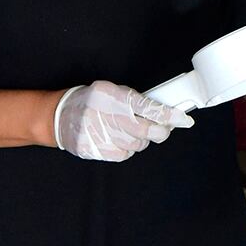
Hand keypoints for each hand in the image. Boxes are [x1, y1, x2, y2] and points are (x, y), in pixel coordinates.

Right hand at [52, 82, 191, 161]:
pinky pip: (125, 154)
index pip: (148, 107)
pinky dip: (127, 148)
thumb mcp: (112, 90)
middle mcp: (107, 116)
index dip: (170, 115)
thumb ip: (135, 100)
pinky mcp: (97, 151)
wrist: (60, 117)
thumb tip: (163, 113)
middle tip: (164, 128)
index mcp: (113, 96)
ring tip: (129, 130)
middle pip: (147, 131)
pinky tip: (118, 139)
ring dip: (141, 139)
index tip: (185, 120)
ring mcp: (101, 136)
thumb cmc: (91, 101)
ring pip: (138, 145)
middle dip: (161, 131)